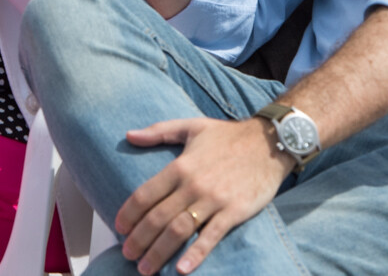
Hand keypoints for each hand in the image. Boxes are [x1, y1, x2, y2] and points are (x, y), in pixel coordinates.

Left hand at [116, 116, 294, 274]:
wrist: (269, 142)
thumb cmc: (228, 135)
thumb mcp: (191, 126)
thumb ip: (158, 131)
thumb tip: (129, 136)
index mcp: (180, 165)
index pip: (146, 194)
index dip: (129, 213)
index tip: (118, 227)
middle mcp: (193, 184)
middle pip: (157, 217)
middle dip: (139, 239)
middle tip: (127, 254)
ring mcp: (214, 200)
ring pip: (178, 230)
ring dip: (159, 252)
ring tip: (145, 269)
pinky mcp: (234, 212)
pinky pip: (211, 237)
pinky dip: (195, 254)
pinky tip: (181, 269)